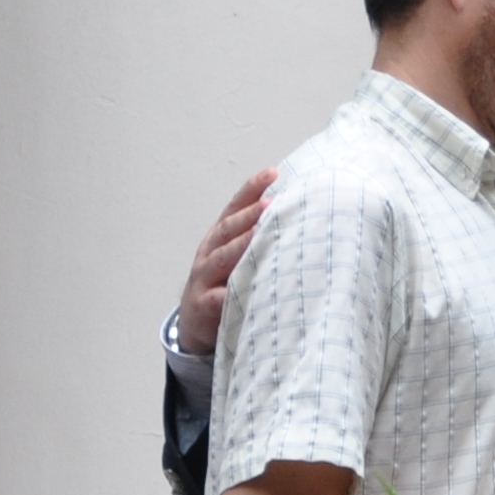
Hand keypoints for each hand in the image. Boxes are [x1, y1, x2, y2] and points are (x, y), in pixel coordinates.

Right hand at [176, 170, 274, 357]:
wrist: (195, 322)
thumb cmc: (223, 283)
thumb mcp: (237, 257)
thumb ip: (258, 237)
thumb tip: (298, 213)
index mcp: (219, 237)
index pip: (235, 207)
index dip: (251, 189)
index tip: (272, 172)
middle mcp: (209, 253)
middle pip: (228, 229)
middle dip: (249, 214)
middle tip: (270, 203)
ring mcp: (203, 278)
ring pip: (222, 258)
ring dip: (241, 245)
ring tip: (260, 232)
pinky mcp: (204, 305)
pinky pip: (220, 297)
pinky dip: (232, 291)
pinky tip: (250, 284)